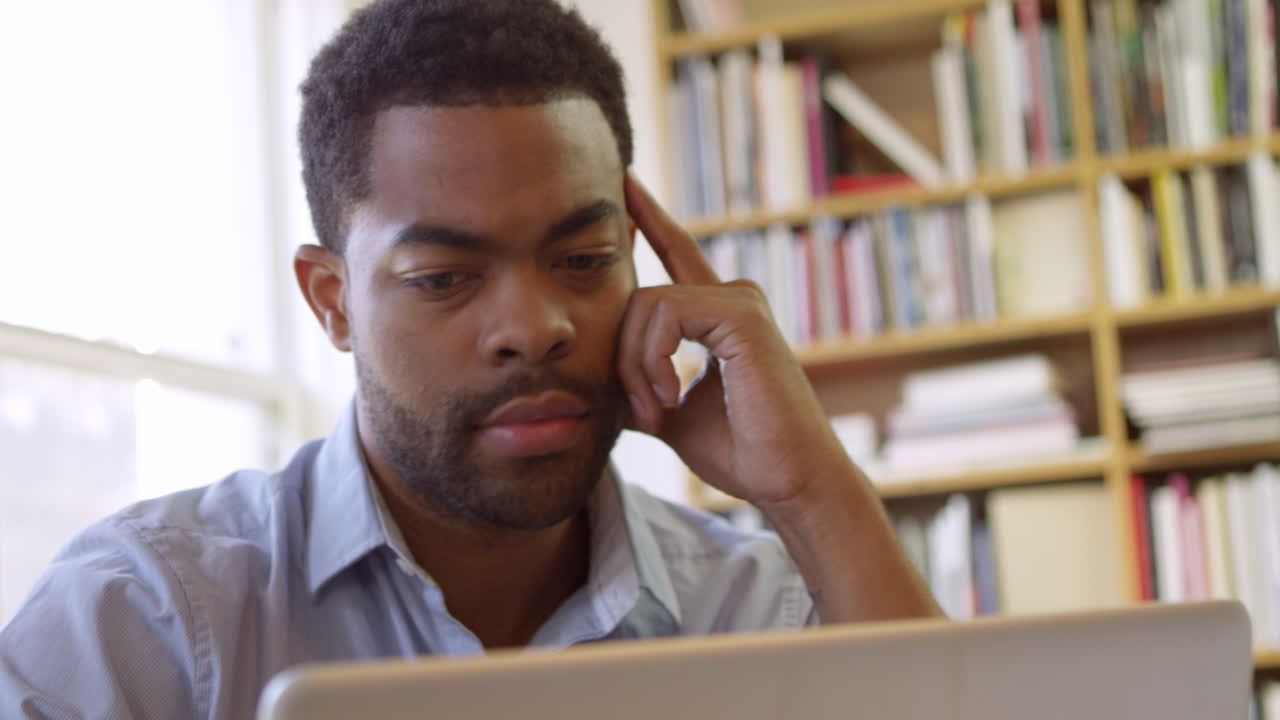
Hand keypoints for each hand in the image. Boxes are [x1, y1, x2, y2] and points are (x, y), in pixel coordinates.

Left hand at [618, 175, 855, 507]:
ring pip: (645, 306)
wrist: (787, 479)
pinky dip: (653, 360)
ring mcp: (740, 300)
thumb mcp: (672, 414)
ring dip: (636, 367)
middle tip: (643, 411)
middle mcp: (733, 297)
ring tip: (658, 410)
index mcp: (719, 316)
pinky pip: (665, 314)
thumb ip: (639, 386)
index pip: (676, 253)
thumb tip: (596, 384)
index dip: (650, 218)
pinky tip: (670, 397)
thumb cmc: (742, 451)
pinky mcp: (741, 312)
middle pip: (639, 297)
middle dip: (623, 359)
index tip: (624, 182)